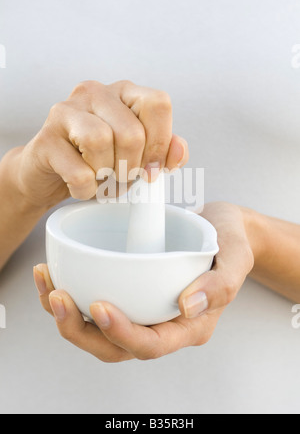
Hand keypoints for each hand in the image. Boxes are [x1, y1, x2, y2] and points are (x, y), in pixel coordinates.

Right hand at [16, 80, 187, 208]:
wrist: (51, 175)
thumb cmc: (98, 162)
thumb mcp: (138, 157)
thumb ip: (163, 150)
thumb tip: (178, 152)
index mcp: (124, 92)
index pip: (158, 104)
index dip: (161, 143)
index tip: (152, 169)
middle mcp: (95, 93)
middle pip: (132, 132)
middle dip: (131, 168)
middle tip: (121, 178)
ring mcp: (66, 110)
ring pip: (101, 142)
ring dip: (107, 175)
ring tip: (100, 179)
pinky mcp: (46, 138)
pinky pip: (79, 171)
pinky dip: (86, 189)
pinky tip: (81, 186)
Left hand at [33, 202, 255, 361]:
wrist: (221, 228)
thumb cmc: (230, 242)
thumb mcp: (236, 256)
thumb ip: (220, 283)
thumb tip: (187, 305)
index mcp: (188, 326)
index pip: (150, 345)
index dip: (121, 333)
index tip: (98, 305)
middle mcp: (161, 325)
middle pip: (113, 347)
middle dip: (78, 329)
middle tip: (57, 296)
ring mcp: (142, 310)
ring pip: (96, 330)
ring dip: (63, 313)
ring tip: (46, 281)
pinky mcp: (128, 292)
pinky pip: (93, 304)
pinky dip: (70, 292)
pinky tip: (55, 273)